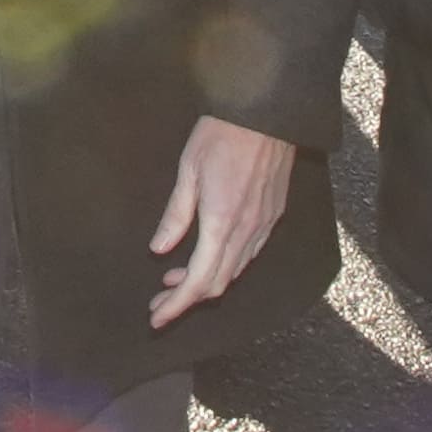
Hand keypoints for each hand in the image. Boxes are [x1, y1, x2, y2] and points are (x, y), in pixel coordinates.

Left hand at [147, 119, 299, 328]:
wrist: (267, 113)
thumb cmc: (223, 135)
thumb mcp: (188, 171)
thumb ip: (176, 215)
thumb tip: (160, 250)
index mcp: (221, 223)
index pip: (199, 281)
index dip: (177, 305)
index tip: (157, 318)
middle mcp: (246, 231)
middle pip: (218, 284)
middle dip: (187, 300)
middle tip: (160, 302)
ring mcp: (264, 225)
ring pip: (235, 272)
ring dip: (206, 283)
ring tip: (175, 280)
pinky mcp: (274, 216)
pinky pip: (249, 255)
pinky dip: (226, 267)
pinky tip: (209, 258)